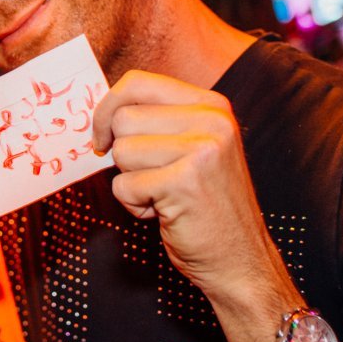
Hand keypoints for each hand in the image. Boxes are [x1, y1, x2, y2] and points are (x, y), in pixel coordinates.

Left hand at [92, 71, 292, 308]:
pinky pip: (124, 185)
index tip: (102, 135)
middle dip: (123, 153)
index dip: (108, 108)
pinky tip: (165, 212)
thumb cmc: (206, 206)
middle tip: (151, 177)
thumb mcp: (194, 147)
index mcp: (212, 105)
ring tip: (163, 195)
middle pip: (123, 118)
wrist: (240, 259)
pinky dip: (134, 205)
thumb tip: (104, 109)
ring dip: (131, 181)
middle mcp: (212, 120)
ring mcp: (202, 150)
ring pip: (121, 151)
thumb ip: (158, 121)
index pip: (138, 82)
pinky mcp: (185, 182)